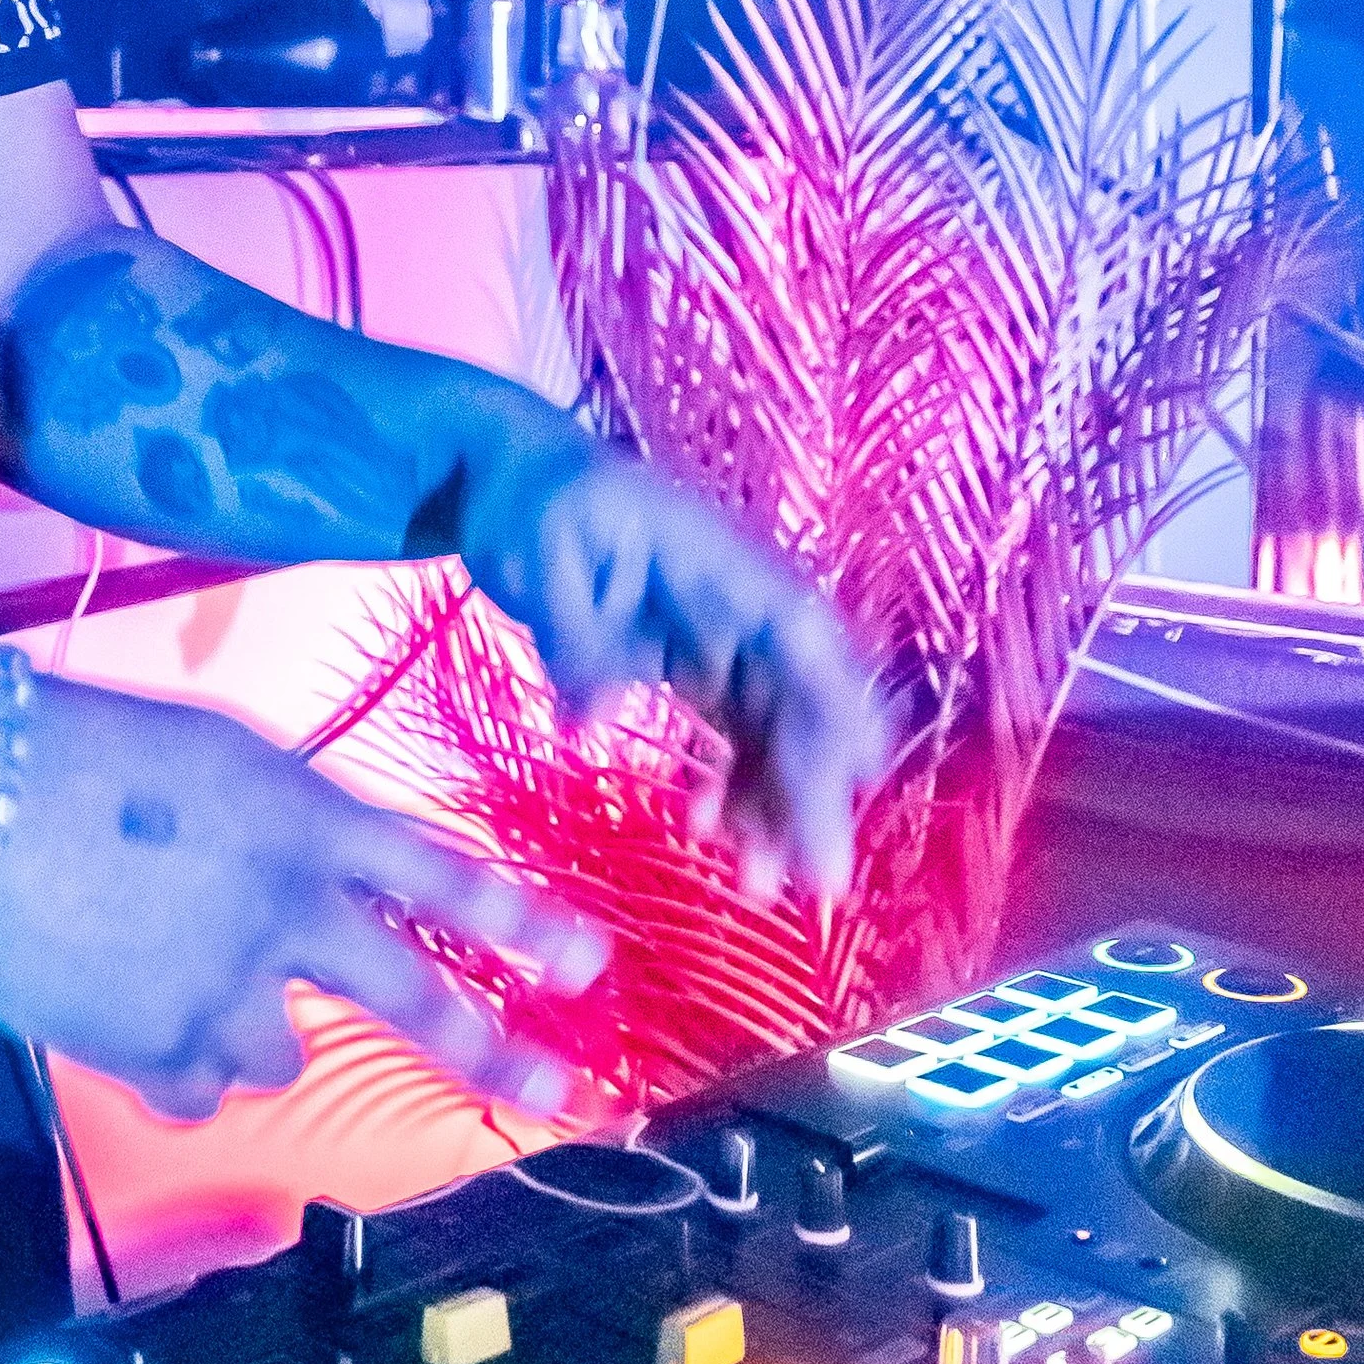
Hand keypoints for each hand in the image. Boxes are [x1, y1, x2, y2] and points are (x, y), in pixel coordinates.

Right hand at [0, 677, 608, 1121]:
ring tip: (177, 972)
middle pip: (414, 997)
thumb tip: (310, 881)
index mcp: (306, 821)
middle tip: (562, 1092)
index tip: (591, 964)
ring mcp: (223, 994)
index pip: (442, 877)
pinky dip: (171, 1063)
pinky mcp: (152, 1055)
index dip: (521, 921)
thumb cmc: (75, 745)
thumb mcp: (209, 758)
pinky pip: (195, 1090)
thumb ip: (281, 825)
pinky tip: (124, 1009)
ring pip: (278, 1054)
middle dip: (497, 1051)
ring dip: (248, 1028)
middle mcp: (287, 914)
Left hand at [464, 440, 884, 898]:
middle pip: (805, 701)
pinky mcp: (698, 667)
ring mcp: (725, 639)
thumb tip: (586, 730)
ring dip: (779, 804)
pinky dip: (737, 785)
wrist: (512, 478)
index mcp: (725, 566)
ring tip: (751, 883)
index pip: (803, 642)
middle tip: (812, 885)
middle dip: (814, 791)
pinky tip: (707, 830)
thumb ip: (575, 640)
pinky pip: (739, 735)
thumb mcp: (542, 555)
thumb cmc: (534, 501)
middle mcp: (743, 606)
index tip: (852, 787)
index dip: (836, 713)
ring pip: (780, 730)